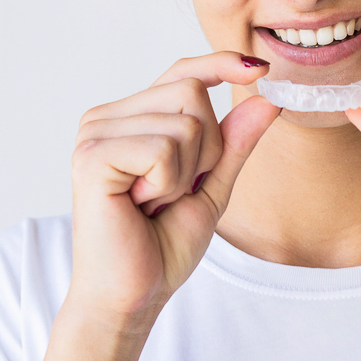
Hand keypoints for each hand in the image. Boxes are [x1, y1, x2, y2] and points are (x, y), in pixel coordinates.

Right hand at [66, 52, 279, 328]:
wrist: (131, 296)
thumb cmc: (161, 246)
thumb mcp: (212, 187)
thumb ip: (234, 143)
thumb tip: (267, 99)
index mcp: (130, 118)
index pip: (182, 72)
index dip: (220, 64)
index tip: (260, 68)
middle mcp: (107, 116)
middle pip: (192, 91)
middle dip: (207, 149)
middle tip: (173, 191)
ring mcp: (95, 132)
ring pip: (186, 122)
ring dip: (187, 173)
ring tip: (154, 202)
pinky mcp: (92, 154)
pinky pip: (165, 148)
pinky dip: (168, 183)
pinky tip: (141, 205)